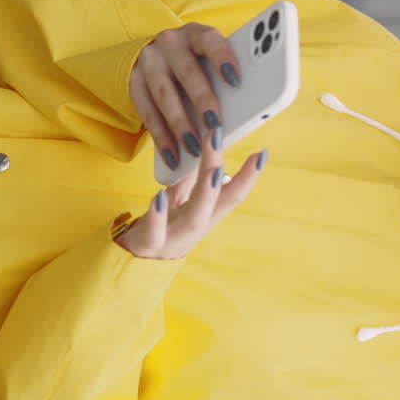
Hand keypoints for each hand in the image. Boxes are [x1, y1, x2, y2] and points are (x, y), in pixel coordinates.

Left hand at [115, 124, 267, 259]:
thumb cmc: (163, 225)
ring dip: (205, 193)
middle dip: (219, 170)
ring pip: (194, 219)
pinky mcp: (150, 246)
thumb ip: (190, 177)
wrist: (137, 261)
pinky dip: (158, 216)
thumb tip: (202, 147)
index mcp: (205, 214)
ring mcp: (174, 238)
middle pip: (215, 201)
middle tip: (220, 138)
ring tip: (212, 169)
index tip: (262, 154)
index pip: (231, 194)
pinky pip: (154, 233)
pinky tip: (159, 196)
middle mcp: (196, 227)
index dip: (248, 177)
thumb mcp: (179, 199)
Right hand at [129, 23, 240, 172]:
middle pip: (188, 72)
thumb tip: (246, 109)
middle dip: (203, 101)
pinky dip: (161, 137)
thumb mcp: (209, 61)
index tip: (236, 80)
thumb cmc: (197, 64)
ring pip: (165, 95)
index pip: (210, 41)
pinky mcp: (134, 82)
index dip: (223, 58)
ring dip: (180, 124)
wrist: (156, 57)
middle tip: (216, 126)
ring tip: (195, 148)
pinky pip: (147, 113)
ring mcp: (149, 62)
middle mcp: (170, 43)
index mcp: (196, 34)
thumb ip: (223, 78)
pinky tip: (173, 156)